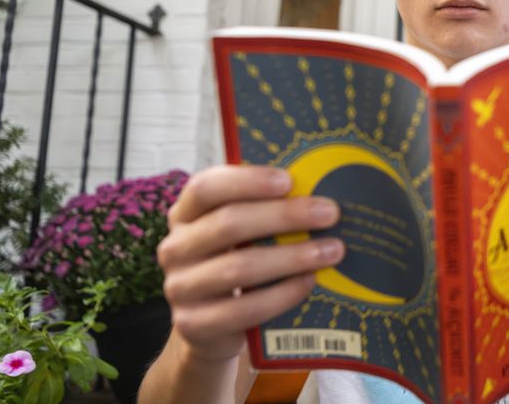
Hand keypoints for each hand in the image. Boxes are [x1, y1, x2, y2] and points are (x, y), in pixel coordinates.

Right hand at [156, 165, 343, 362]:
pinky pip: (244, 309)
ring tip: (332, 250)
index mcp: (185, 214)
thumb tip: (319, 192)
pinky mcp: (195, 324)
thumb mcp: (241, 233)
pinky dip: (282, 294)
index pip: (206, 188)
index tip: (288, 181)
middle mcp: (176, 248)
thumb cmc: (237, 263)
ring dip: (291, 257)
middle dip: (284, 216)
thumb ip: (264, 211)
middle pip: (228, 223)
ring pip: (239, 267)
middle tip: (329, 213)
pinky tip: (309, 282)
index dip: (246, 181)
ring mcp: (181, 288)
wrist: (212, 328)